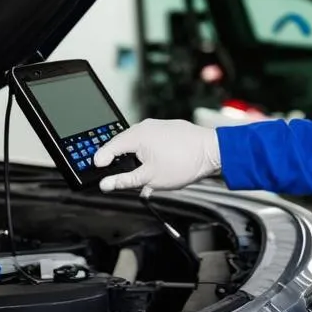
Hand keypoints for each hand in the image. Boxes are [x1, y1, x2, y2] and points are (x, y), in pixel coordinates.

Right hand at [93, 119, 220, 193]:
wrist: (214, 151)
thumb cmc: (184, 162)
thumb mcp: (149, 177)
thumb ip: (124, 181)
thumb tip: (105, 184)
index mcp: (136, 135)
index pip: (109, 147)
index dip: (101, 161)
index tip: (97, 172)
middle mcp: (145, 126)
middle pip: (124, 146)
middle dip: (121, 164)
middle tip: (118, 180)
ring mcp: (159, 127)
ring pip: (140, 147)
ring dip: (139, 164)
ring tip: (143, 182)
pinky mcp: (170, 131)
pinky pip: (153, 144)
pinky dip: (151, 158)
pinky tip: (157, 173)